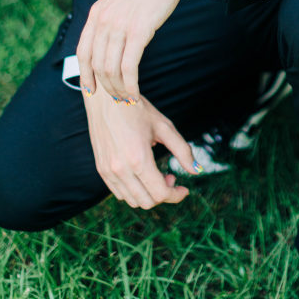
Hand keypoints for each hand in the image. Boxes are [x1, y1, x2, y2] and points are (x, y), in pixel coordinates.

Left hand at [77, 0, 190, 100]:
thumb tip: (108, 39)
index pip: (83, 52)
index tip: (90, 90)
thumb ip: (110, 17)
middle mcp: (103, 20)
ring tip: (128, 99)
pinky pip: (129, 66)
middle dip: (105, 87)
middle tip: (117, 100)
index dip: (84, 75)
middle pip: (97, 65)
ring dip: (119, 90)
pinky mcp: (139, 30)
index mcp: (96, 13)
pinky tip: (136, 93)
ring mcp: (120, 25)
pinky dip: (130, 85)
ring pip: (111, 69)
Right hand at [84, 87, 199, 207]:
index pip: (160, 194)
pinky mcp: (101, 169)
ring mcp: (108, 171)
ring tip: (155, 174)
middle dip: (164, 194)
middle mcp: (121, 169)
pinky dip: (134, 191)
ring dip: (148, 194)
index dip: (176, 195)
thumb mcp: (163, 126)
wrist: (107, 98)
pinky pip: (119, 193)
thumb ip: (182, 150)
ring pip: (133, 201)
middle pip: (147, 202)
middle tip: (170, 176)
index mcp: (139, 159)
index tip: (185, 188)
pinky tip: (141, 174)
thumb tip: (197, 170)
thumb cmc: (137, 109)